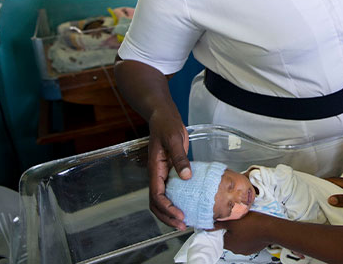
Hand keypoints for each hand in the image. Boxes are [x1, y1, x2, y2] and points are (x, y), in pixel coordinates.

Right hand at [147, 113, 190, 228]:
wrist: (163, 117)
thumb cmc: (166, 126)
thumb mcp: (174, 139)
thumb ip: (180, 158)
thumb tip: (187, 177)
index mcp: (155, 169)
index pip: (157, 196)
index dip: (167, 208)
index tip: (180, 215)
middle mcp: (157, 175)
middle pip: (156, 203)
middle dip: (167, 216)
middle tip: (182, 225)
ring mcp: (162, 174)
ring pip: (161, 200)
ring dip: (170, 212)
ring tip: (184, 220)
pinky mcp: (170, 171)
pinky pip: (170, 191)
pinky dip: (176, 201)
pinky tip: (187, 205)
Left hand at [216, 211, 275, 254]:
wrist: (270, 228)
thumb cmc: (252, 224)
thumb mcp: (232, 221)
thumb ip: (220, 224)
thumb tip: (211, 225)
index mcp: (229, 244)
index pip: (219, 237)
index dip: (222, 228)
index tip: (226, 221)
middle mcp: (236, 250)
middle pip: (229, 238)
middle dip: (231, 230)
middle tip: (236, 220)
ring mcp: (246, 250)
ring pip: (239, 240)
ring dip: (240, 233)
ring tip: (245, 223)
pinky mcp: (254, 248)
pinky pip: (247, 241)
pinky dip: (248, 235)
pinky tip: (251, 228)